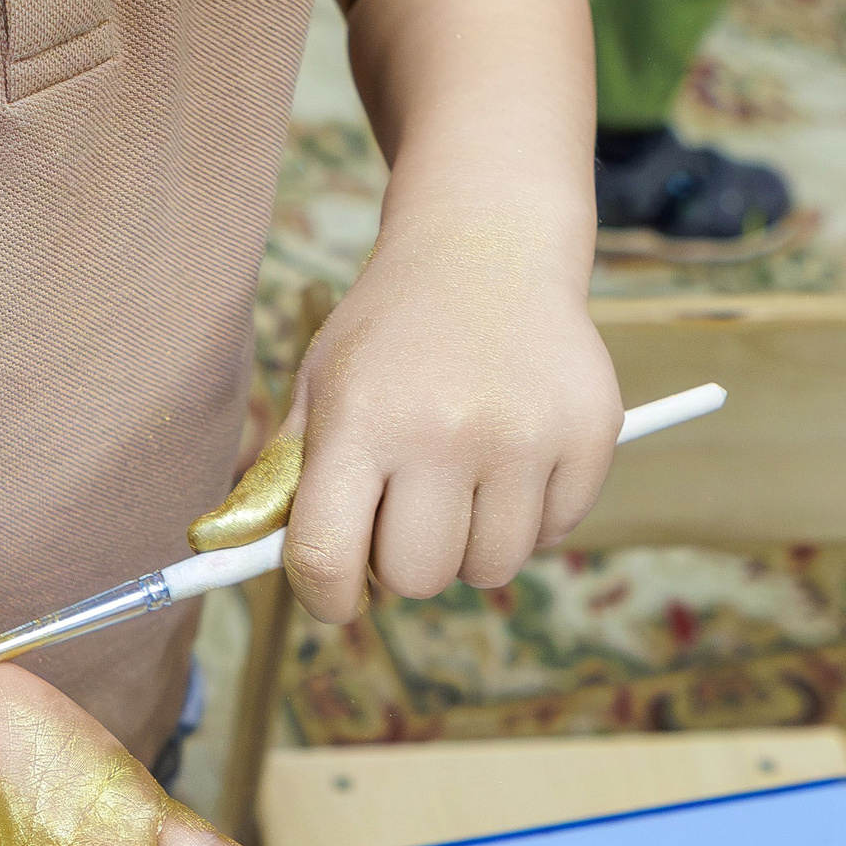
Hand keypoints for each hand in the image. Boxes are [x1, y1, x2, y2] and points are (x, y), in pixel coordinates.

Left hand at [278, 207, 621, 622]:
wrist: (487, 246)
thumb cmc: (390, 331)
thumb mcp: (320, 384)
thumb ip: (288, 478)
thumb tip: (256, 563)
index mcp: (362, 420)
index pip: (328, 558)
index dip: (326, 599)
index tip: (337, 598)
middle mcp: (445, 431)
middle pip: (416, 578)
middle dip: (403, 561)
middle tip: (406, 511)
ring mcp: (525, 435)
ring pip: (490, 569)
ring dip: (469, 545)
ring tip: (461, 482)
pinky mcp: (590, 434)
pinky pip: (553, 535)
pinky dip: (529, 517)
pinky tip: (513, 458)